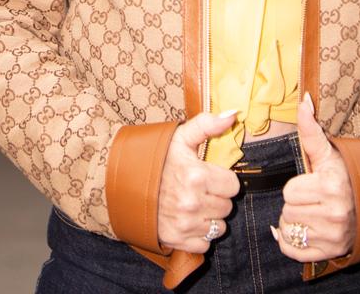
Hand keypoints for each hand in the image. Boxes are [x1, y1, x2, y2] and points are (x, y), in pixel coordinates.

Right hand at [158, 110, 240, 251]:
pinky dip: (199, 234)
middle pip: (227, 207)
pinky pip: (205, 243)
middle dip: (217, 197)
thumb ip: (208, 124)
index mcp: (197, 176)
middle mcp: (192, 203)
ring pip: (218, 227)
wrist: (125, 182)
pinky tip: (188, 219)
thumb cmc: (156, 158)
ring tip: (194, 203)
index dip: (223, 179)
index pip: (234, 186)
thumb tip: (233, 115)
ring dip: (210, 216)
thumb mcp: (180, 137)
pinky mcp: (177, 240)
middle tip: (200, 188)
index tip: (210, 175)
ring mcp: (184, 224)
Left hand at [272, 95, 355, 261]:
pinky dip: (291, 242)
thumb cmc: (346, 175)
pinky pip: (293, 251)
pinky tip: (304, 228)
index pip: (289, 193)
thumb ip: (310, 129)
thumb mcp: (329, 152)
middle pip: (287, 212)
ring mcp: (333, 237)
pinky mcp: (331, 252)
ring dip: (293, 222)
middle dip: (294, 204)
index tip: (309, 184)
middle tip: (310, 199)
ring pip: (289, 231)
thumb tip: (303, 100)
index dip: (295, 187)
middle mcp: (334, 214)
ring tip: (309, 212)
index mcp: (330, 187)